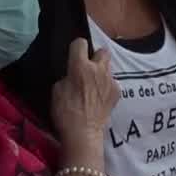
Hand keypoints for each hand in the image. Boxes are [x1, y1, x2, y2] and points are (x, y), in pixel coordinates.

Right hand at [51, 39, 119, 163]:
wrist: (83, 132)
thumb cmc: (65, 111)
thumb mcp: (57, 89)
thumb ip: (68, 76)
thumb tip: (74, 74)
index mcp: (80, 66)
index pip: (80, 42)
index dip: (76, 47)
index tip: (74, 54)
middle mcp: (98, 69)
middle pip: (103, 51)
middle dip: (96, 56)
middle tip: (89, 67)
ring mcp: (111, 80)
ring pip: (108, 67)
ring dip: (101, 72)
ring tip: (94, 85)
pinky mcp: (118, 92)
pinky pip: (113, 82)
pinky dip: (107, 87)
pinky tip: (100, 97)